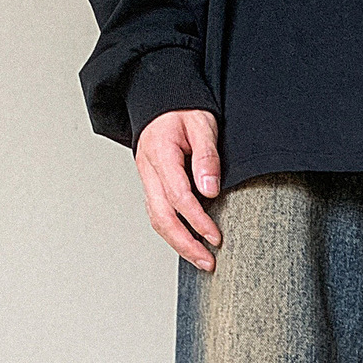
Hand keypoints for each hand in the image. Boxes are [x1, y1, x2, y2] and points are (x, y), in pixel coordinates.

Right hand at [134, 109, 222, 270]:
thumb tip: (210, 190)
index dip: (197, 221)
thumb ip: (207, 156)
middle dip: (185, 244)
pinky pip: (158, 214)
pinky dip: (173, 233)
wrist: (162, 100)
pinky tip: (189, 244)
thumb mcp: (202, 124)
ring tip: (202, 260)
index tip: (215, 237)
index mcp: (160, 153)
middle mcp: (148, 170)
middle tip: (208, 262)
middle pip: (161, 217)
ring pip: (157, 220)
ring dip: (178, 244)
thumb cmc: (183, 110)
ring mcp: (147, 179)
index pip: (178, 196)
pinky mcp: (152, 185)